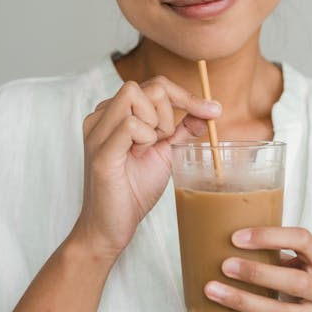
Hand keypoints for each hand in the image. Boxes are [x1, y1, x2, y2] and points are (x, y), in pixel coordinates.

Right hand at [72, 77, 220, 263]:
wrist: (110, 227)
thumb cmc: (133, 190)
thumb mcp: (164, 153)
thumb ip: (182, 130)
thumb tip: (208, 110)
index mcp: (115, 113)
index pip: (155, 85)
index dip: (186, 95)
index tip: (213, 110)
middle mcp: (101, 115)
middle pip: (149, 86)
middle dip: (169, 113)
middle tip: (160, 143)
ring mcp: (98, 131)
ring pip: (136, 95)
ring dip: (155, 124)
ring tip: (146, 150)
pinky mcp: (101, 151)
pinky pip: (130, 124)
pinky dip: (145, 138)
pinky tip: (138, 156)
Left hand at [195, 227, 311, 311]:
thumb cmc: (310, 285)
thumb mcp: (307, 263)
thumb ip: (279, 252)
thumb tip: (226, 240)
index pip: (302, 240)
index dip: (270, 236)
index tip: (237, 238)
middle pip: (294, 282)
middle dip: (257, 273)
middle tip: (225, 265)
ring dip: (243, 302)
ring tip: (213, 292)